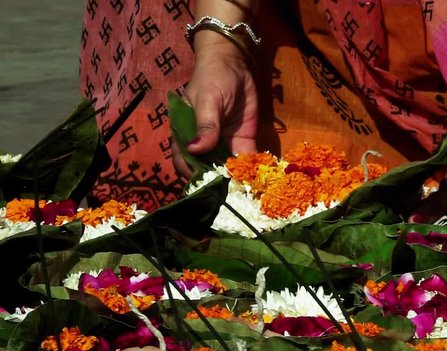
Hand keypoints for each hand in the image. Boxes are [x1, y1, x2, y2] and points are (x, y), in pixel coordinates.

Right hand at [173, 40, 257, 176]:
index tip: (207, 185)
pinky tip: (260, 176)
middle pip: (208, 170)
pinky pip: (246, 158)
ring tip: (248, 188)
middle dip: (219, 182)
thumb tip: (194, 150)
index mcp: (186, 135)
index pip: (185, 162)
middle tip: (232, 190)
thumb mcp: (208, 100)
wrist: (234, 63)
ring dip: (236, 177)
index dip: (193, 175)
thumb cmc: (212, 78)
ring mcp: (224, 143)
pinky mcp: (242, 140)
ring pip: (228, 167)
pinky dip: (252, 168)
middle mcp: (204, 144)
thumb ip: (205, 126)